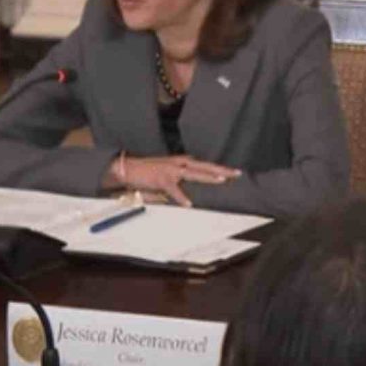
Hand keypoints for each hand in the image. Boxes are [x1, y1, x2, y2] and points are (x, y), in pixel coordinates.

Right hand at [115, 155, 241, 206]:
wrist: (128, 168)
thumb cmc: (149, 172)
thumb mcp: (169, 173)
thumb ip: (183, 179)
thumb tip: (195, 190)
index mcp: (183, 162)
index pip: (206, 165)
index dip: (220, 169)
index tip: (234, 172)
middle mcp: (180, 163)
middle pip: (205, 166)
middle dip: (222, 170)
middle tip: (236, 173)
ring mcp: (171, 170)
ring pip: (194, 173)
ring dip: (208, 176)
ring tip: (221, 181)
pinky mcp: (161, 179)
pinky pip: (173, 189)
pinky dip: (181, 197)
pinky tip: (188, 204)